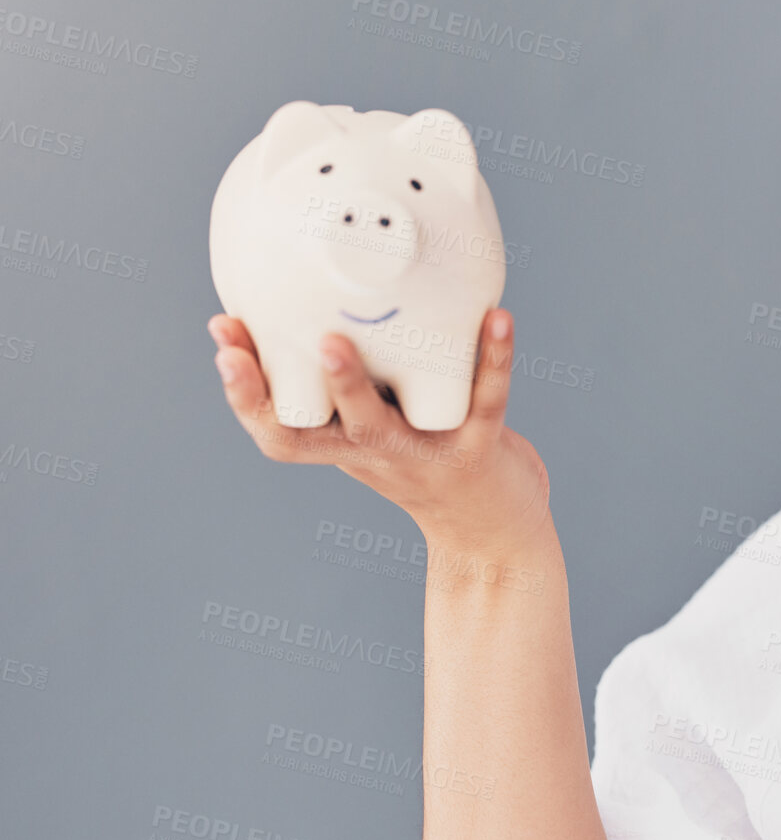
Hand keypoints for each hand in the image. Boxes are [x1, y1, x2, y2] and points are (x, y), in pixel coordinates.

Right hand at [207, 308, 550, 552]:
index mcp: (344, 448)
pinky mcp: (480, 446)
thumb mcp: (377, 429)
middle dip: (279, 391)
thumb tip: (315, 309)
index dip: (244, 395)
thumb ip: (349, 384)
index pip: (278, 432)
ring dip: (352, 386)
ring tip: (336, 342)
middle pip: (313, 435)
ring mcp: (425, 454)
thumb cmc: (427, 460)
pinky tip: (498, 318)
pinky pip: (484, 398)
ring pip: (381, 426)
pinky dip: (493, 357)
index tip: (222, 344)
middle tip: (243, 348)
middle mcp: (375, 456)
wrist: (494, 530)